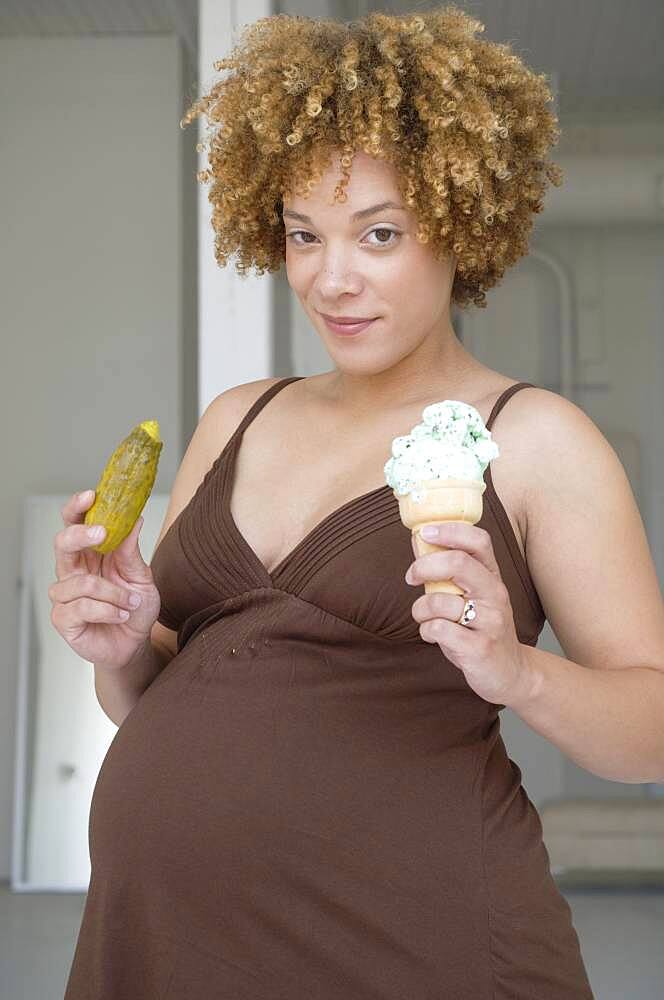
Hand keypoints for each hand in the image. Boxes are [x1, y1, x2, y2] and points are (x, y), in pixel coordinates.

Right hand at [48, 490, 160, 669]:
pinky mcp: (63, 619)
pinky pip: (81, 608)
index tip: (91, 495)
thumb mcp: (141, 577)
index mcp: (90, 554)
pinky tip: (120, 616)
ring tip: (131, 603)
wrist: (134, 644)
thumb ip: (132, 552)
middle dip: (80, 535)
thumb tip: (135, 519)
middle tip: (102, 534)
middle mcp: (73, 571)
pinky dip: (108, 611)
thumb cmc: (135, 608)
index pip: (75, 524)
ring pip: (81, 583)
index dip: (78, 508)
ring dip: (113, 593)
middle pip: (62, 543)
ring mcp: (64, 596)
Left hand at [405, 521, 533, 705]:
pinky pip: (438, 629)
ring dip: (420, 609)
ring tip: (425, 618)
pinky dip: (426, 631)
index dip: (449, 531)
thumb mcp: (473, 596)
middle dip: (424, 566)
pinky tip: (434, 636)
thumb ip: (449, 571)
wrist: (511, 673)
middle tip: (411, 577)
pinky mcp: (479, 648)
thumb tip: (420, 540)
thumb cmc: (482, 629)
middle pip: (458, 563)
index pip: (479, 541)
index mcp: (493, 577)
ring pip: (439, 601)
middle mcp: (495, 595)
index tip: (425, 533)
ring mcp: (490, 622)